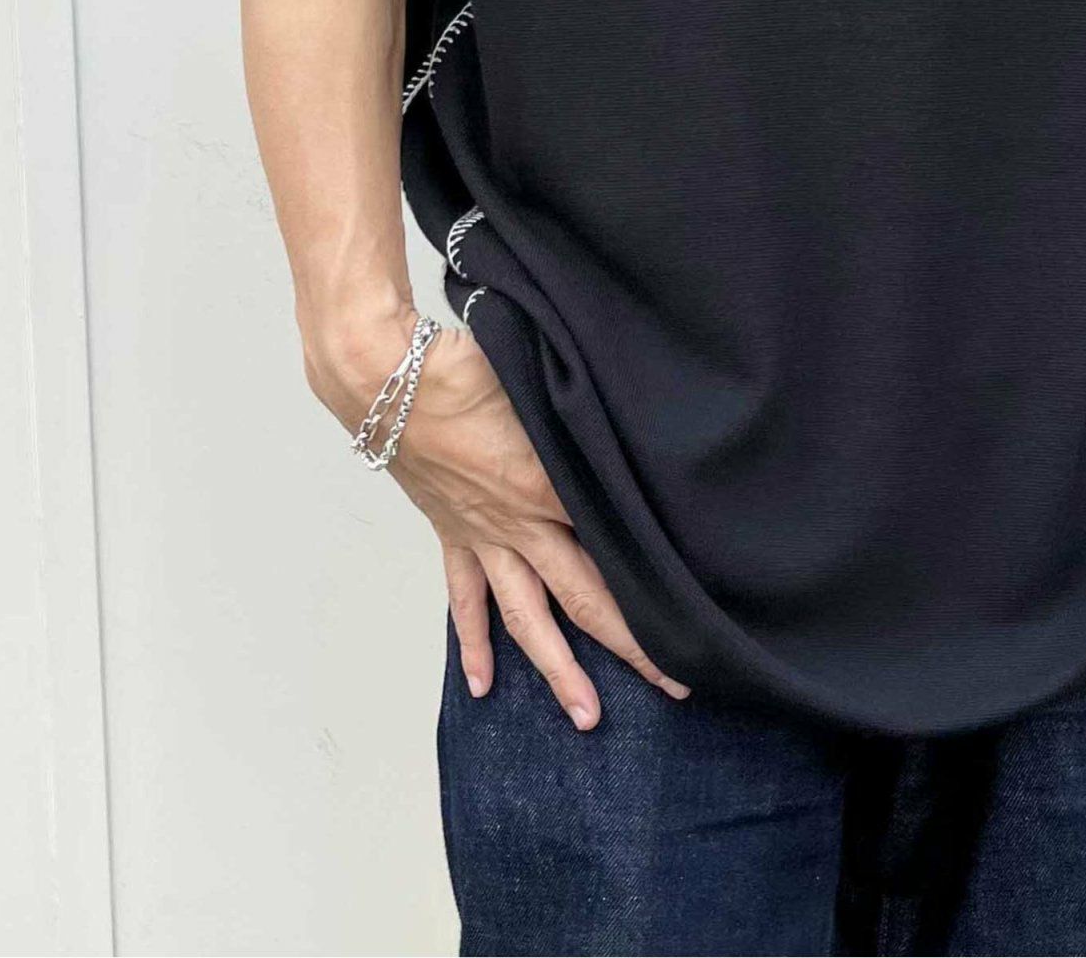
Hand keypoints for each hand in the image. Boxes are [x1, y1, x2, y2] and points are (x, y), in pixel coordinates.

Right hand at [307, 307, 690, 725]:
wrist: (388, 379)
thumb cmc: (467, 368)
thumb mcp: (542, 386)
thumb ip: (583, 418)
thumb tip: (624, 429)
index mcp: (551, 485)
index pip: (618, 546)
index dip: (659, 582)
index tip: (697, 614)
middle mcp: (521, 523)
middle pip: (585, 598)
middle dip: (631, 647)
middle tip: (673, 686)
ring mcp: (483, 535)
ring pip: (527, 617)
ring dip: (556, 669)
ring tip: (585, 716)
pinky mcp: (451, 534)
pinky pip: (466, 599)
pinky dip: (474, 642)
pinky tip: (484, 682)